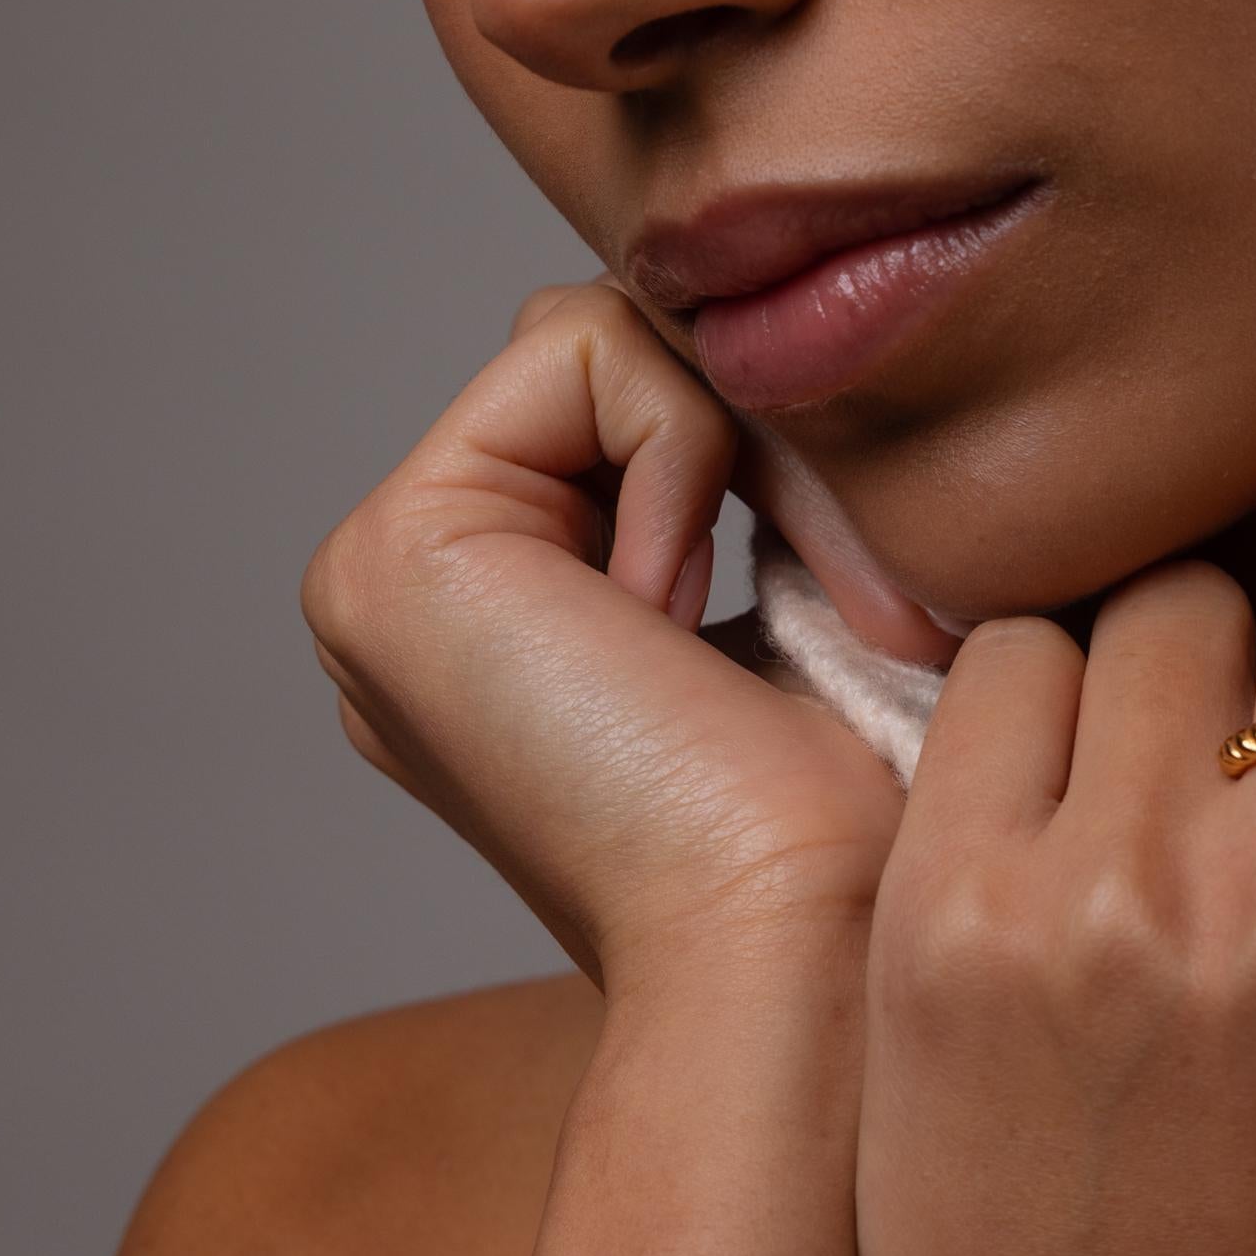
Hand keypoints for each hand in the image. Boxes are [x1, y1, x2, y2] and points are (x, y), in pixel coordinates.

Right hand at [301, 282, 913, 990]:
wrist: (810, 932)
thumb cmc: (864, 802)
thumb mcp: (817, 595)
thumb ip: (766, 467)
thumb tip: (818, 324)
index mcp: (518, 613)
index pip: (650, 378)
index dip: (785, 434)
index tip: (866, 598)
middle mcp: (436, 594)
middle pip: (626, 343)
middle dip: (771, 429)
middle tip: (859, 593)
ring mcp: (388, 576)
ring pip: (614, 328)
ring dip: (749, 445)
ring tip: (788, 606)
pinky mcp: (391, 555)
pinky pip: (589, 349)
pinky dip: (686, 452)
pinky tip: (676, 612)